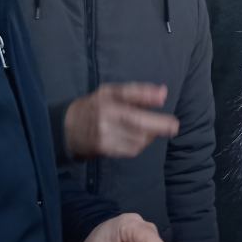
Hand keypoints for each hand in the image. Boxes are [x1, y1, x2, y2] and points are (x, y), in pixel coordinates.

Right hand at [64, 83, 179, 159]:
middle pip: (136, 121)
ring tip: (150, 131)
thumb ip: (138, 92)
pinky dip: (140, 145)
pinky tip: (139, 140)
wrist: (67, 128)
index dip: (147, 95)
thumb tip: (164, 93)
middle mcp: (105, 114)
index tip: (163, 98)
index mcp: (107, 96)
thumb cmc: (96, 107)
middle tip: (174, 127)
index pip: (128, 93)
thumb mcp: (111, 93)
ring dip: (150, 136)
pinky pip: (130, 149)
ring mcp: (104, 133)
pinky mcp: (104, 148)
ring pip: (137, 138)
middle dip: (159, 125)